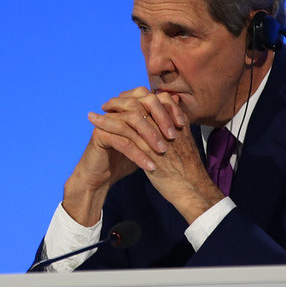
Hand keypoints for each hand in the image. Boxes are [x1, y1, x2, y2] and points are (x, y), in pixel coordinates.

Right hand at [63, 87, 187, 225]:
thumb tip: (177, 101)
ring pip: (131, 120)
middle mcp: (116, 109)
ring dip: (149, 136)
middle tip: (173, 137)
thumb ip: (160, 122)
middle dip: (159, 118)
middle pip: (139, 103)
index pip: (149, 96)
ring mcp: (106, 120)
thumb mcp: (148, 140)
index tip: (182, 125)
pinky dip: (138, 154)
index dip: (167, 108)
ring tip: (162, 152)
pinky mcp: (99, 134)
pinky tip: (149, 166)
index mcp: (128, 106)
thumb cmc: (128, 156)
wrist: (103, 176)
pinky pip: (122, 141)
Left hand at [85, 88, 223, 224]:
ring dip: (109, 113)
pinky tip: (96, 126)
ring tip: (93, 116)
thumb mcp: (183, 145)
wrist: (191, 189)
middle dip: (121, 101)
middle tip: (106, 104)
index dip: (137, 97)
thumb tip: (164, 123)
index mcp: (176, 122)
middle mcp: (167, 125)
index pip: (155, 99)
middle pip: (141, 103)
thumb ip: (174, 130)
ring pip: (130, 117)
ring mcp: (158, 137)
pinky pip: (124, 133)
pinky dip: (108, 126)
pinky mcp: (148, 151)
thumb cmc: (188, 171)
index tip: (123, 100)